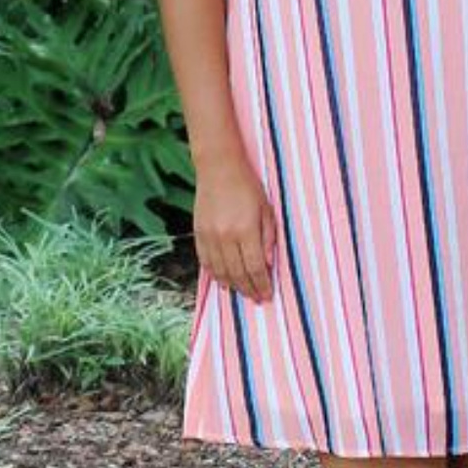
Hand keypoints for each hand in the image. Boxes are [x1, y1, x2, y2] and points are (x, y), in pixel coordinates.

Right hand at [193, 157, 277, 303]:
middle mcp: (226, 236)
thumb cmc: (248, 187)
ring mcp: (209, 236)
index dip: (262, 284)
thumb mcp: (267, 209)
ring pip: (220, 271)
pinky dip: (215, 274)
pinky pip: (206, 262)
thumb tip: (268, 264)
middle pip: (238, 273)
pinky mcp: (198, 233)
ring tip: (242, 293)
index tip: (268, 295)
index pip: (255, 267)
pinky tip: (223, 281)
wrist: (219, 168)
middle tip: (257, 299)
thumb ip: (268, 238)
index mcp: (246, 230)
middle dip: (249, 289)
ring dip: (232, 286)